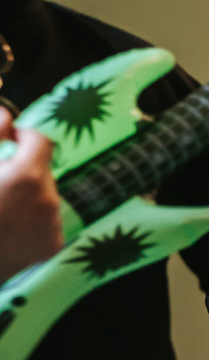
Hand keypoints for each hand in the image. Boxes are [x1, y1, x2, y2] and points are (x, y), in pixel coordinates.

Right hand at [0, 111, 62, 282]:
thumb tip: (6, 114)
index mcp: (26, 177)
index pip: (42, 141)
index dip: (24, 136)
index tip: (10, 140)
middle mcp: (47, 200)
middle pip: (43, 170)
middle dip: (22, 168)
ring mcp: (52, 225)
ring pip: (46, 195)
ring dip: (27, 194)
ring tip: (0, 206)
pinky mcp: (53, 245)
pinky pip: (47, 220)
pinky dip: (32, 218)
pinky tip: (8, 225)